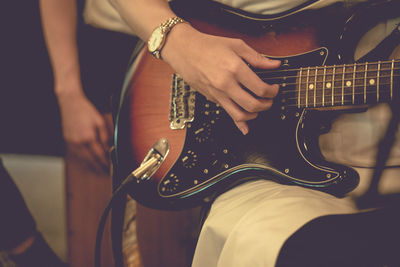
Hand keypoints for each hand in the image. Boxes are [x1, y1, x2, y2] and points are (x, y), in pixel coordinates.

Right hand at [56, 86, 110, 172]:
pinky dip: (83, 160)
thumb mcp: (100, 121)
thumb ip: (105, 137)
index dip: (105, 163)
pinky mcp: (67, 140)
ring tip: (99, 170)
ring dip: (91, 166)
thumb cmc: (86, 110)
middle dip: (99, 167)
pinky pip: (76, 154)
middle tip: (106, 173)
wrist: (70, 103)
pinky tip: (88, 162)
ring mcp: (71, 142)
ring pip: (82, 159)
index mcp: (89, 137)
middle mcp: (79, 142)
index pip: (99, 155)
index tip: (110, 167)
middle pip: (90, 160)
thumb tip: (109, 149)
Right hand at [162, 23, 280, 134]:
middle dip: (267, 105)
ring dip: (254, 115)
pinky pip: (228, 114)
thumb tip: (274, 65)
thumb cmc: (207, 46)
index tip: (274, 89)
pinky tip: (245, 128)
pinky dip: (238, 122)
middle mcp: (226, 84)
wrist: (184, 50)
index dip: (272, 92)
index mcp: (234, 69)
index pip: (260, 89)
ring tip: (259, 108)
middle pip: (252, 105)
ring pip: (240, 115)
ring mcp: (218, 94)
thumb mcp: (236, 45)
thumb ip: (257, 58)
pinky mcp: (212, 99)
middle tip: (270, 100)